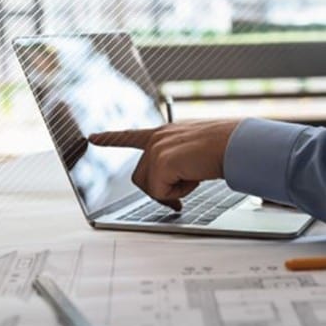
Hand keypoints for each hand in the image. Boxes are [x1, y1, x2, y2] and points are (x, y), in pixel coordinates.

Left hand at [89, 120, 239, 209]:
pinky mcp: (161, 163)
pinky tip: (194, 177)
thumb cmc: (222, 147)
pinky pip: (161, 193)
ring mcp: (156, 150)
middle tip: (181, 193)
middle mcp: (156, 139)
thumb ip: (175, 161)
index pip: (131, 136)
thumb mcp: (192, 150)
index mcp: (163, 132)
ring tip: (193, 175)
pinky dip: (180, 193)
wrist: (234, 144)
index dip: (110, 138)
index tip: (92, 137)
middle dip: (159, 189)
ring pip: (150, 187)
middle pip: (141, 178)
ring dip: (172, 190)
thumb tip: (168, 188)